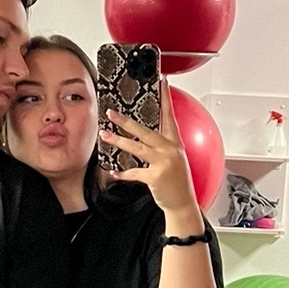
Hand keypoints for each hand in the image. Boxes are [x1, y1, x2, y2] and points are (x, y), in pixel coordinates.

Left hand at [98, 79, 202, 227]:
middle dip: (126, 121)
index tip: (161, 83)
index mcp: (175, 144)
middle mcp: (170, 150)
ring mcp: (163, 163)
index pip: (169, 116)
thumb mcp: (175, 160)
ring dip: (118, 140)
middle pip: (145, 130)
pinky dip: (122, 173)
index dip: (165, 98)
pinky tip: (113, 172)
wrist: (183, 204)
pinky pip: (134, 172)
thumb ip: (163, 147)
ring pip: (137, 147)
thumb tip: (145, 137)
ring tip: (105, 135)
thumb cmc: (178, 183)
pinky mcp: (156, 176)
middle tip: (112, 113)